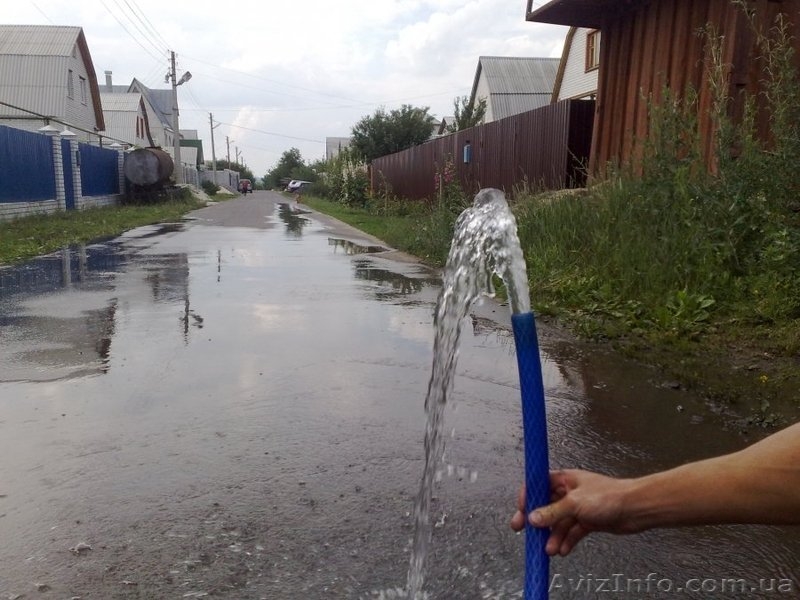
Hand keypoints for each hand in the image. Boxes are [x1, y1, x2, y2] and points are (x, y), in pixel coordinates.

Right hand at [510, 469, 637, 555]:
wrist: (635, 508)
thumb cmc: (608, 496)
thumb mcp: (574, 503)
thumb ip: (552, 512)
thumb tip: (533, 518)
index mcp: (564, 479)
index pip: (538, 485)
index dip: (528, 496)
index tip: (521, 510)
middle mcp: (569, 492)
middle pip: (546, 506)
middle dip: (536, 520)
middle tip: (522, 531)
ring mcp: (579, 507)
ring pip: (559, 522)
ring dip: (553, 536)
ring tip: (549, 549)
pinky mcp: (588, 520)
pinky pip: (572, 531)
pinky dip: (567, 540)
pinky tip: (563, 550)